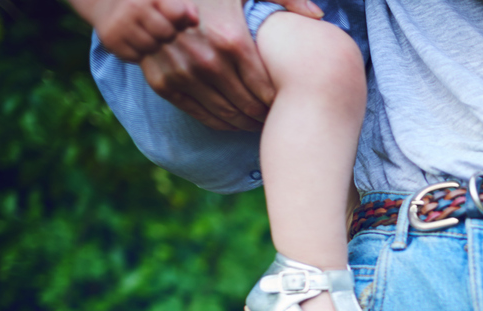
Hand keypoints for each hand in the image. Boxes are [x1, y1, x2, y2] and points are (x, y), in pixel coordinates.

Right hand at [77, 0, 199, 61]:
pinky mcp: (110, 40)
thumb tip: (194, 21)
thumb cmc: (146, 3)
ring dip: (153, 44)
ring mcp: (120, 22)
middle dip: (166, 33)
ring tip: (144, 32)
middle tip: (156, 26)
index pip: (178, 14)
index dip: (179, 20)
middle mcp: (133, 5)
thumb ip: (186, 8)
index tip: (171, 16)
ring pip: (152, 47)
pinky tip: (132, 39)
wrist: (104, 2)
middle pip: (167, 34)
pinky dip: (138, 52)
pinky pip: (136, 57)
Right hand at [134, 0, 323, 131]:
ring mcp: (182, 73)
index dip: (279, 99)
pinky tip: (233, 121)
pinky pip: (198, 113)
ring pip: (224, 113)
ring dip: (245, 122)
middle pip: (247, 104)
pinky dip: (219, 122)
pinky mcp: (162, 82)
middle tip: (276, 117)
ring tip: (259, 122)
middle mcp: (205, 60)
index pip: (265, 86)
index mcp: (230, 39)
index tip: (288, 101)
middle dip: (265, 115)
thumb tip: (319, 16)